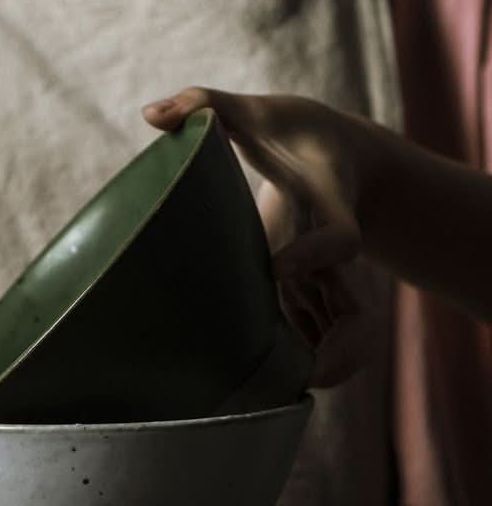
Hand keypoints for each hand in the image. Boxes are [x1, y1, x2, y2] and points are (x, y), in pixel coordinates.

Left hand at [143, 88, 377, 385]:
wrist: (339, 155)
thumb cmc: (298, 132)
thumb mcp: (259, 111)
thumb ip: (207, 103)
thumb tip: (150, 111)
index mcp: (328, 208)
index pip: (337, 241)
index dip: (313, 258)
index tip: (273, 270)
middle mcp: (334, 256)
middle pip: (356, 318)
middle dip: (334, 354)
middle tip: (292, 382)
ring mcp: (328, 280)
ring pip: (343, 341)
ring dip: (316, 372)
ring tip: (268, 402)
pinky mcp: (314, 294)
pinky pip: (318, 340)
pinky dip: (302, 366)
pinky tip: (263, 387)